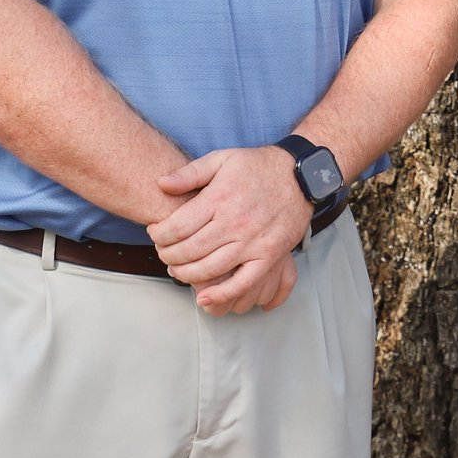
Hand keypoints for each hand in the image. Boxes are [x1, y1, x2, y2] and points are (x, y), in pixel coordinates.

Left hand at [148, 146, 313, 312]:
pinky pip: (243, 282)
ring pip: (210, 269)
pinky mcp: (270, 255)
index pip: (177, 227)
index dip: (159, 235)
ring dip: (186, 275)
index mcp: (220, 198)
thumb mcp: (222, 159)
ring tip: (178, 269)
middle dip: (168, 256)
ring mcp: (254, 241)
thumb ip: (190, 173)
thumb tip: (161, 184)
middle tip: (164, 253)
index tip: (156, 233)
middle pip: (189, 250)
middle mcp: (235, 222)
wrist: (302, 175)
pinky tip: (204, 298)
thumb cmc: (258, 167)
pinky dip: (222, 294)